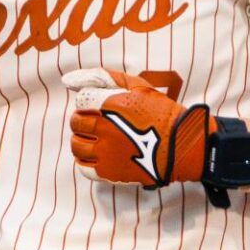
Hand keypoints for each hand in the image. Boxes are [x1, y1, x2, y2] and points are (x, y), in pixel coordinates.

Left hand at [65, 68, 209, 186]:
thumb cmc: (161, 112)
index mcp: (110, 105)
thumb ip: (101, 77)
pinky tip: (101, 155)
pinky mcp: (110, 172)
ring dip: (84, 140)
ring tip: (99, 139)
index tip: (105, 107)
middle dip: (85, 120)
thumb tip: (67, 81)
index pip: (81, 101)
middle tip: (101, 123)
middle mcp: (105, 129)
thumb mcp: (137, 86)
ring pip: (76, 145)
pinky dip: (87, 160)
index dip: (91, 102)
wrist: (183, 145)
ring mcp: (106, 152)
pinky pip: (83, 167)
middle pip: (76, 122)